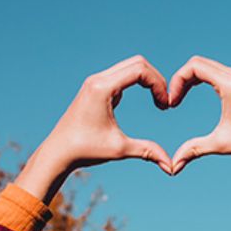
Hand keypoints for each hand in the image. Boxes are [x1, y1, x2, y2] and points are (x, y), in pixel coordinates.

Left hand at [14, 55, 172, 202]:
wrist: (59, 151)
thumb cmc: (85, 150)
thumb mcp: (120, 149)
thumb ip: (147, 151)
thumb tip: (172, 167)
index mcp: (102, 88)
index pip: (139, 70)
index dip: (159, 85)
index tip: (165, 106)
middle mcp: (97, 80)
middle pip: (137, 63)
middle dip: (157, 80)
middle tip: (166, 102)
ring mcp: (96, 82)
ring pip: (130, 67)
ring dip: (149, 81)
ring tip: (159, 102)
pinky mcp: (96, 89)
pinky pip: (123, 76)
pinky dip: (139, 83)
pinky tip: (146, 100)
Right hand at [168, 55, 230, 206]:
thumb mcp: (220, 145)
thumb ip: (194, 150)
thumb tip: (173, 167)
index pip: (194, 67)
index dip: (177, 81)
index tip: (172, 103)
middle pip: (199, 63)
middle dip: (182, 79)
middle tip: (174, 100)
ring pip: (210, 67)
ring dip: (193, 78)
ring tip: (181, 97)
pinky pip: (221, 74)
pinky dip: (206, 80)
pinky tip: (200, 95)